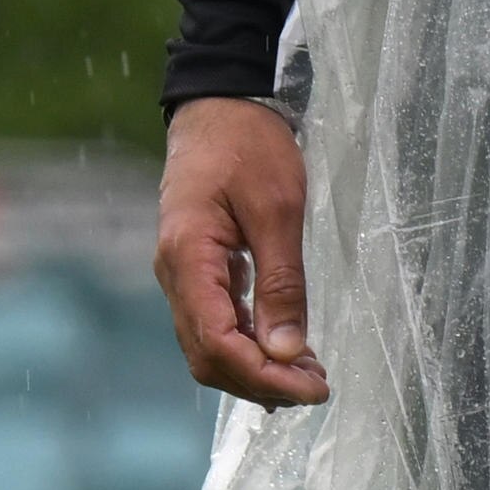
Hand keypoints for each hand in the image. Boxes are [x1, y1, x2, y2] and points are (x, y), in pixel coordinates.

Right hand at [157, 96, 329, 403]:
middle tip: (316, 384)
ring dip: (255, 366)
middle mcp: (173, 273)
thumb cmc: (249, 144)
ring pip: (208, 344)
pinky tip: (284, 346)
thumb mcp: (279, 208)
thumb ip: (282, 283)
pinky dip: (248, 343)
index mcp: (187, 258)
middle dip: (260, 381)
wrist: (220, 102)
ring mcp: (180, 272)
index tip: (313, 386)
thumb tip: (288, 352)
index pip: (216, 344)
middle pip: (207, 356)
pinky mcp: (195, 266)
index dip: (263, 376)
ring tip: (308, 371)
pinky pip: (214, 321)